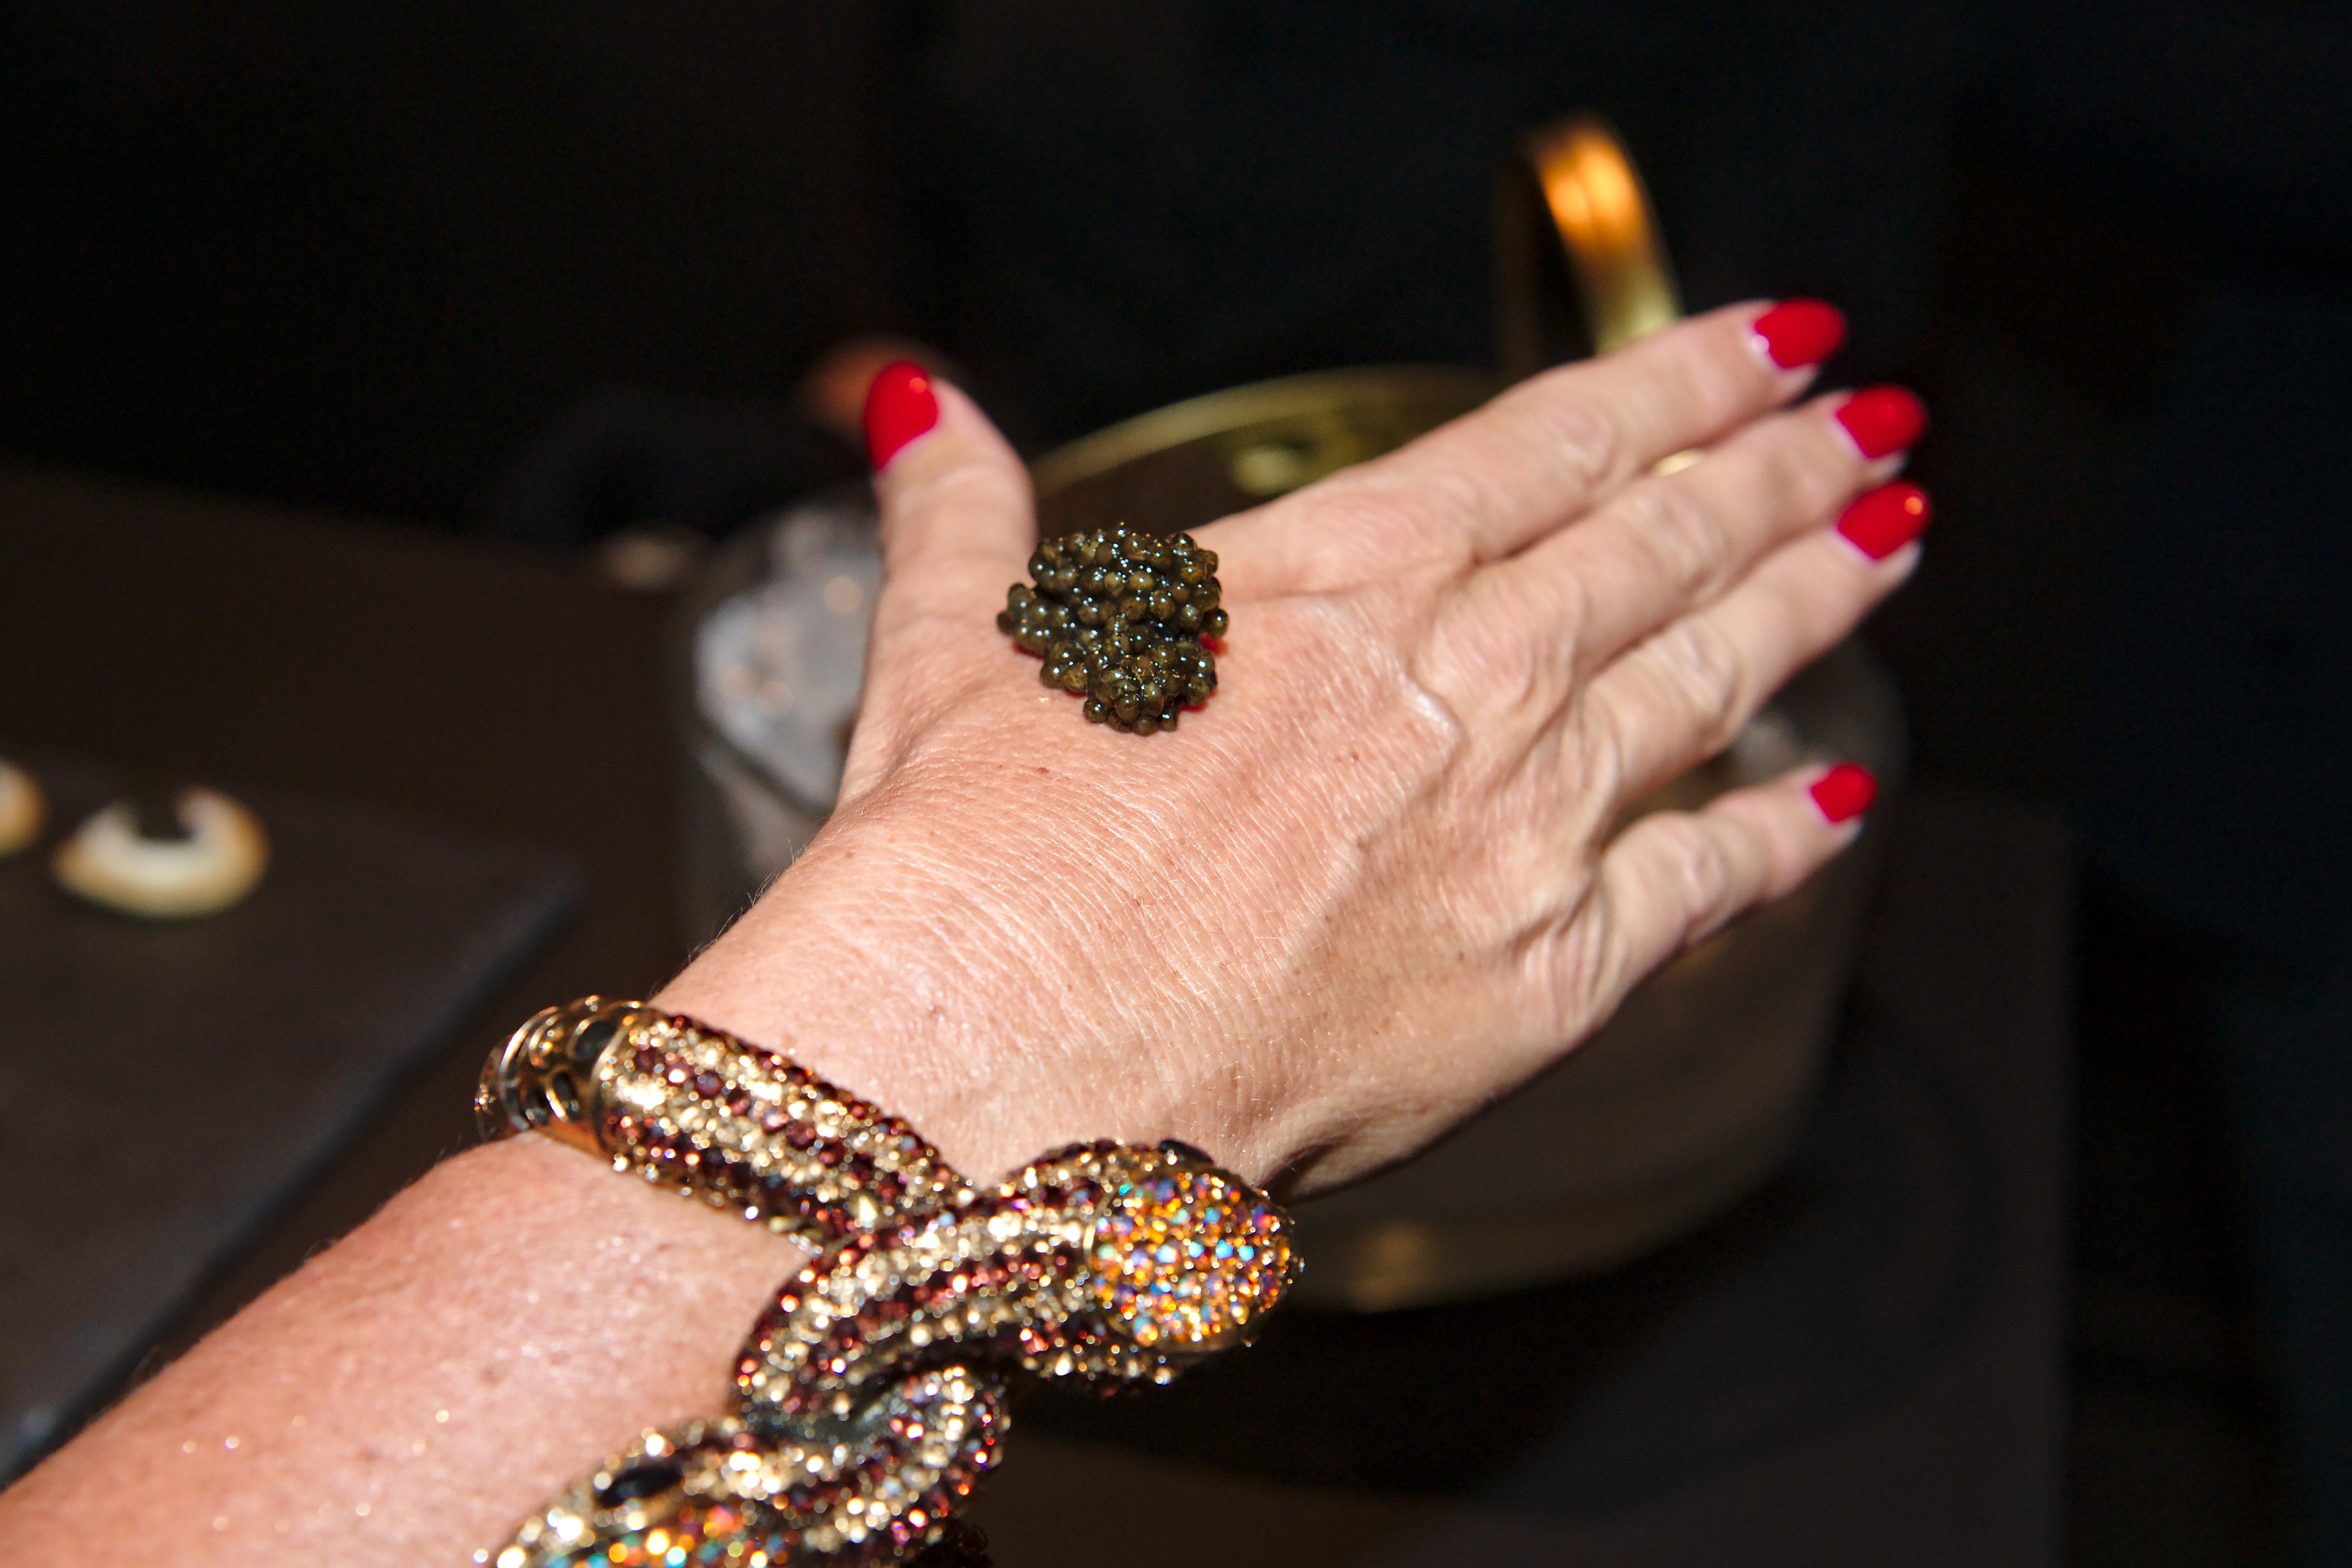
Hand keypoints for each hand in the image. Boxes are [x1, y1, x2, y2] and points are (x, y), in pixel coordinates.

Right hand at [661, 302, 1925, 1193]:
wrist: (989, 1077)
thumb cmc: (965, 876)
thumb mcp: (951, 657)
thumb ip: (966, 520)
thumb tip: (913, 406)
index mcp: (1329, 586)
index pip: (1554, 446)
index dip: (1680, 379)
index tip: (1766, 343)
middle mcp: (1456, 684)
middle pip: (1665, 546)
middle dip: (1781, 471)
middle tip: (1865, 423)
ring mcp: (1518, 829)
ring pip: (1711, 682)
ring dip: (1811, 599)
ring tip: (1889, 538)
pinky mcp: (1544, 981)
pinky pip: (1702, 886)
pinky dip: (1780, 838)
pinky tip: (1835, 799)